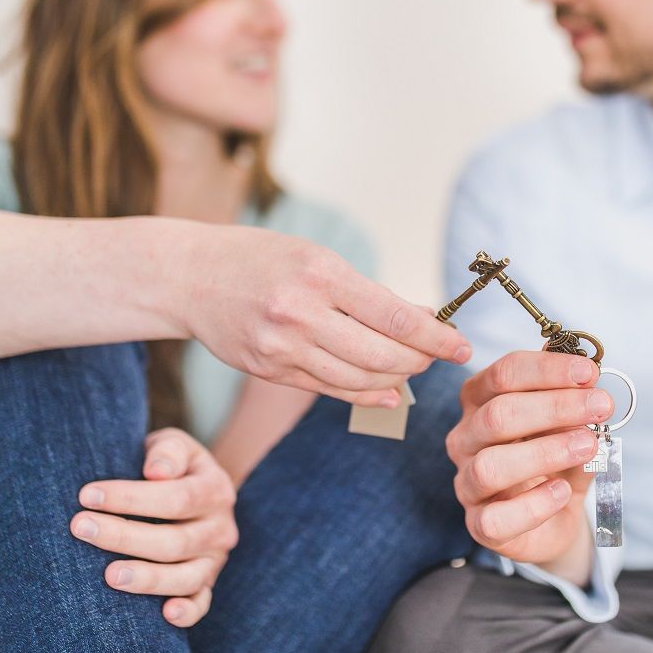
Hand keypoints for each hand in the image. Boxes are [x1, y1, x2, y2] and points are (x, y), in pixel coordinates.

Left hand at [71, 428, 239, 626]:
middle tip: (81, 527)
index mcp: (215, 489)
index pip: (175, 498)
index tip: (87, 495)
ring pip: (186, 577)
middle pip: (175, 540)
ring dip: (147, 578)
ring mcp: (215, 560)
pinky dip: (188, 612)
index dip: (131, 498)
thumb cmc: (170, 466)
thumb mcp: (173, 446)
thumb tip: (156, 472)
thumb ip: (167, 451)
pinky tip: (165, 614)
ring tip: (109, 576)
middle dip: (124, 536)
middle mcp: (221, 528)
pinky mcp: (207, 585)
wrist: (192, 489)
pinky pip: (202, 604)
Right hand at [180, 228, 470, 406]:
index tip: (462, 346)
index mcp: (321, 274)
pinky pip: (331, 390)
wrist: (190, 277)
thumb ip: (367, 293)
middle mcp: (301, 313)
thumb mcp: (317, 258)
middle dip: (419, 359)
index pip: (394, 316)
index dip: (435, 337)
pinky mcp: (270, 371)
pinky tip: (388, 391)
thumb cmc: (261, 259)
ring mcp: (282, 347)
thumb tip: (423, 319)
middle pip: (382, 354)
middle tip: (438, 355)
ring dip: (396, 377)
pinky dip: (366, 394)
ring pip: (359, 378)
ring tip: (412, 367)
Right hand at [446, 351, 612, 582]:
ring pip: (491, 465)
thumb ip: (574, 404)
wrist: (558, 519)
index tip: (589, 373)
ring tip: (588, 446)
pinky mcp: (480, 524)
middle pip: (498, 414)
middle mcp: (466, 438)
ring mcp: (467, 483)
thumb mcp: (570, 425)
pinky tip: (563, 491)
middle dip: (555, 407)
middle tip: (600, 406)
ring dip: (546, 452)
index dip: (547, 370)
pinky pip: (496, 518)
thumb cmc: (557, 462)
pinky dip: (534, 504)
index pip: (504, 375)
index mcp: (480, 401)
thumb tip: (588, 381)